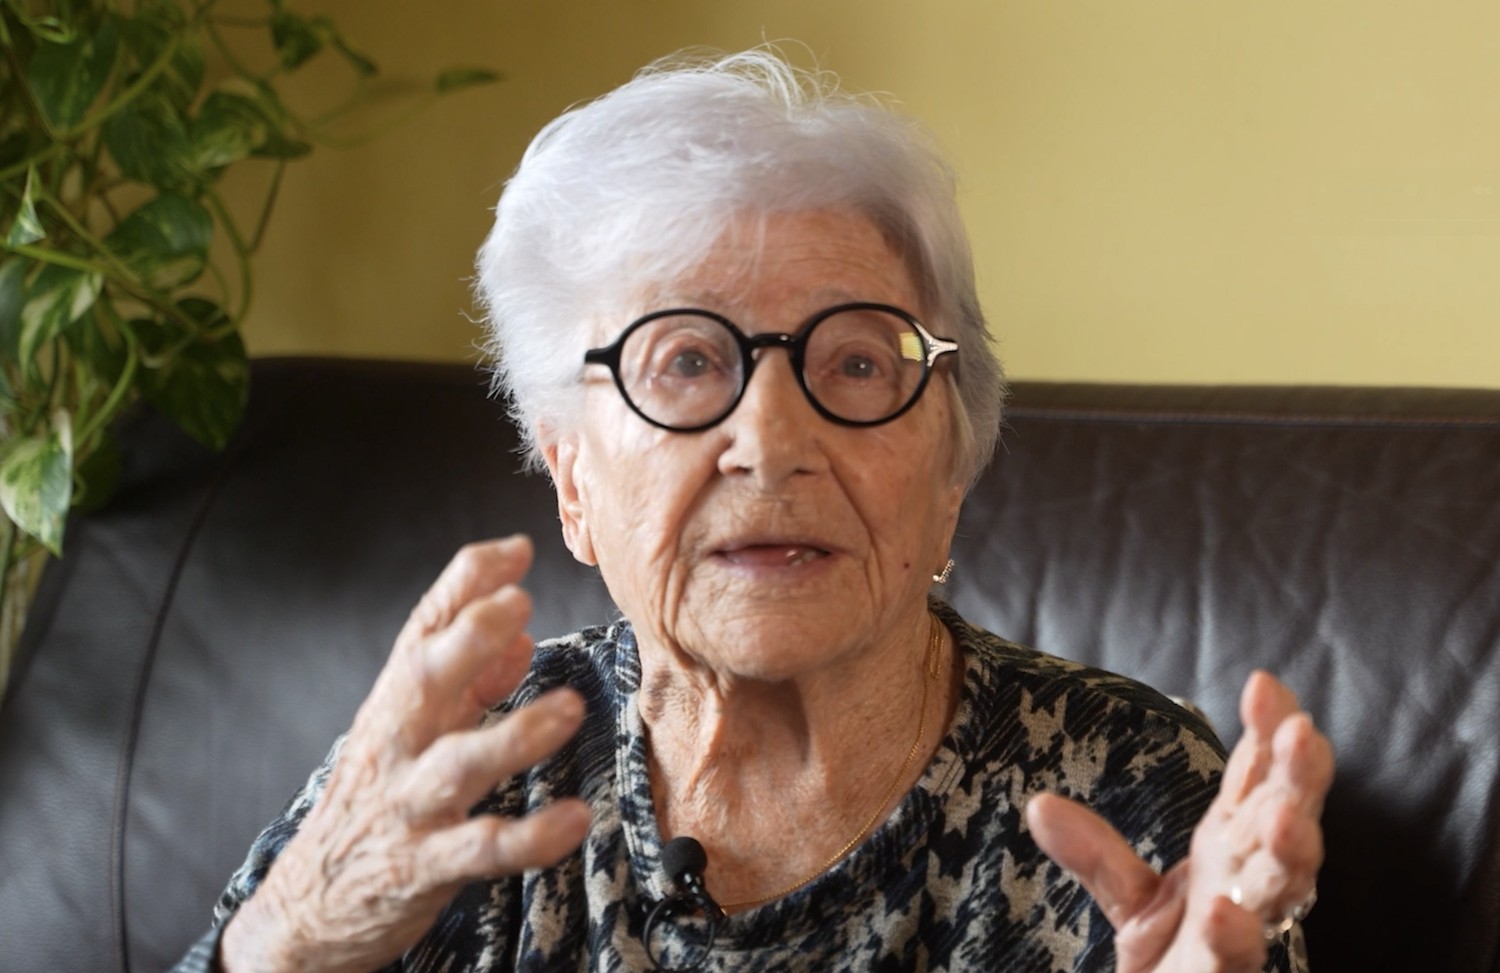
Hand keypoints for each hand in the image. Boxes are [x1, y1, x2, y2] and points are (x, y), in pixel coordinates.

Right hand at [221, 536, 591, 972]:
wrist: (310, 904)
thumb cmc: (376, 797)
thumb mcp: (414, 730)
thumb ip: (469, 682)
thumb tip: (523, 637)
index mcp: (396, 701)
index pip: (424, 626)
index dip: (466, 583)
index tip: (515, 549)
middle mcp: (397, 742)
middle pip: (424, 678)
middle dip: (468, 636)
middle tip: (519, 603)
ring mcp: (408, 803)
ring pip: (458, 763)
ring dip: (514, 734)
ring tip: (568, 708)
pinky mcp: (423, 864)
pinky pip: (480, 849)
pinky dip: (529, 835)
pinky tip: (574, 818)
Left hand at [1027, 671, 1332, 972]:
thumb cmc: (1176, 957)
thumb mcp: (1130, 896)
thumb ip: (1095, 855)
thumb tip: (1039, 807)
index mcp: (1233, 846)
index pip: (1258, 777)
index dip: (1269, 730)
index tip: (1263, 683)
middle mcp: (1252, 880)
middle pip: (1289, 818)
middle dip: (1301, 778)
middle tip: (1303, 732)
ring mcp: (1249, 927)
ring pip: (1284, 885)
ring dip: (1290, 850)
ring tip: (1281, 818)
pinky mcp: (1225, 972)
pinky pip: (1236, 955)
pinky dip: (1235, 934)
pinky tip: (1224, 913)